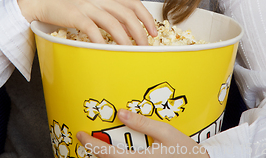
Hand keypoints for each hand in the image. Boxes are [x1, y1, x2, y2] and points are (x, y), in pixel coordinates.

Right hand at [17, 0, 156, 44]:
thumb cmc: (69, 3)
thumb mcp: (92, 3)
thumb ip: (108, 12)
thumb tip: (127, 29)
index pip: (133, 3)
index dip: (146, 18)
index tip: (154, 32)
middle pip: (127, 14)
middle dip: (140, 32)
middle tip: (145, 46)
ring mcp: (87, 6)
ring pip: (113, 23)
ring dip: (124, 39)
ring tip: (130, 51)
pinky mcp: (75, 15)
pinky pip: (92, 29)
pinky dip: (101, 41)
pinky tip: (105, 50)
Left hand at [77, 109, 209, 157]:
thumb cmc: (185, 151)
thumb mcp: (166, 132)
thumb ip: (142, 123)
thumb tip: (121, 113)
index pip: (108, 154)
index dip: (91, 144)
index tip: (80, 135)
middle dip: (95, 151)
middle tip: (85, 138)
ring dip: (105, 157)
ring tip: (99, 144)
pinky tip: (115, 152)